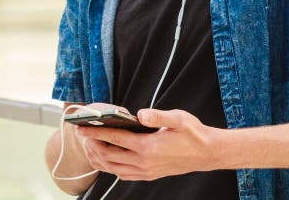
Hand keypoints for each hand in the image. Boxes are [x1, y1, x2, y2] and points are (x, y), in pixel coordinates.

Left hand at [75, 108, 219, 180]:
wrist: (207, 153)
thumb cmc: (193, 133)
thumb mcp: (178, 118)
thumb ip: (157, 115)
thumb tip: (139, 114)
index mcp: (148, 146)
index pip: (114, 139)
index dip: (95, 132)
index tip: (81, 128)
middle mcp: (144, 162)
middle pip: (109, 156)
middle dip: (92, 145)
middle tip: (82, 135)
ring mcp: (146, 171)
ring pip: (114, 168)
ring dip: (99, 158)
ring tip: (90, 146)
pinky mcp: (149, 175)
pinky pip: (123, 175)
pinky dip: (111, 167)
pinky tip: (107, 159)